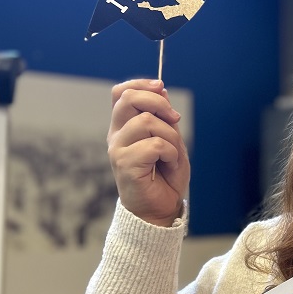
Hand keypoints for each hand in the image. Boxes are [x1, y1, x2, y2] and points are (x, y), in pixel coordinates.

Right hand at [107, 79, 189, 225]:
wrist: (160, 209)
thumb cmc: (165, 177)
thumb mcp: (171, 140)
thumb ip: (165, 118)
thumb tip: (162, 90)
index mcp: (124, 127)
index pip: (121, 93)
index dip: (141, 84)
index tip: (161, 87)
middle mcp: (117, 136)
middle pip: (129, 99)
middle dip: (158, 102)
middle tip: (175, 118)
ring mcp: (118, 149)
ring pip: (147, 121)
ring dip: (170, 136)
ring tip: (173, 154)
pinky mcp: (124, 164)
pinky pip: (154, 145)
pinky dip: (170, 152)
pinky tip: (170, 164)